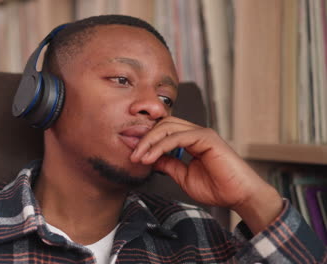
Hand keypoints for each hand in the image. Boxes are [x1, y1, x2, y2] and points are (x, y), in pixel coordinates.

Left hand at [130, 116, 282, 232]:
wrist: (240, 196)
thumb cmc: (218, 189)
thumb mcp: (183, 176)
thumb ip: (168, 164)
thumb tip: (151, 158)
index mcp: (191, 140)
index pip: (164, 131)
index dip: (147, 141)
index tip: (134, 155)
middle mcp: (196, 133)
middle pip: (163, 124)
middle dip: (145, 138)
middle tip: (133, 155)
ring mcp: (202, 134)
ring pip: (168, 127)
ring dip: (150, 141)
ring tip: (139, 157)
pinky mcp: (207, 138)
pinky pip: (178, 136)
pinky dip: (161, 146)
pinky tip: (151, 157)